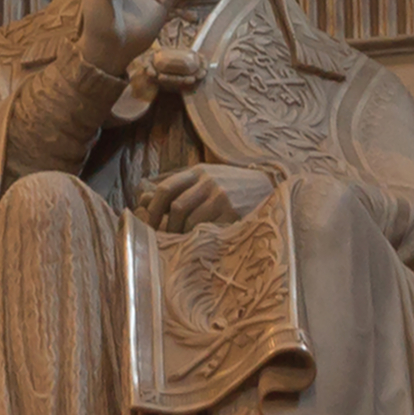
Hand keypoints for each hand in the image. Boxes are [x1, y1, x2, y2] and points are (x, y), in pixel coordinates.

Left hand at [135, 165, 275, 233]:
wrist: (268, 186)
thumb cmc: (231, 185)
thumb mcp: (208, 176)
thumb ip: (181, 185)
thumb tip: (145, 199)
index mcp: (198, 171)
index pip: (166, 188)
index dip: (153, 208)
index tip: (148, 223)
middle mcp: (209, 182)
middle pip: (176, 206)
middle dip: (165, 225)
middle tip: (161, 239)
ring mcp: (222, 197)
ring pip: (190, 220)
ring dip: (181, 235)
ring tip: (179, 243)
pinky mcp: (233, 213)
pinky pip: (208, 229)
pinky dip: (198, 238)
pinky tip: (198, 243)